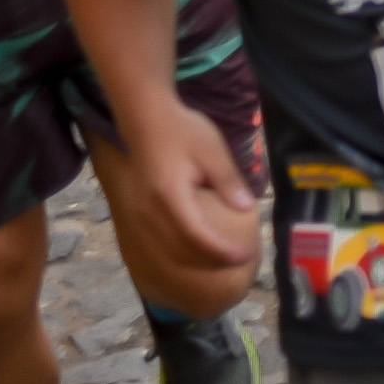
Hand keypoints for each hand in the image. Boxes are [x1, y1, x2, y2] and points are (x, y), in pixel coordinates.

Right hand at [129, 99, 259, 273]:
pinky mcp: (137, 216)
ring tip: (225, 259)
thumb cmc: (181, 131)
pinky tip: (200, 253)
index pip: (197, 236)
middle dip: (213, 261)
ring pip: (168, 253)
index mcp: (169, 196)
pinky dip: (180, 255)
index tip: (246, 255)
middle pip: (181, 252)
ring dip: (197, 263)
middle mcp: (149, 212)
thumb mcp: (212, 149)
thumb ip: (228, 180)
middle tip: (241, 259)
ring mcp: (139, 216)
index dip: (222, 252)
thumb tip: (247, 208)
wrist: (146, 121)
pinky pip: (158, 246)